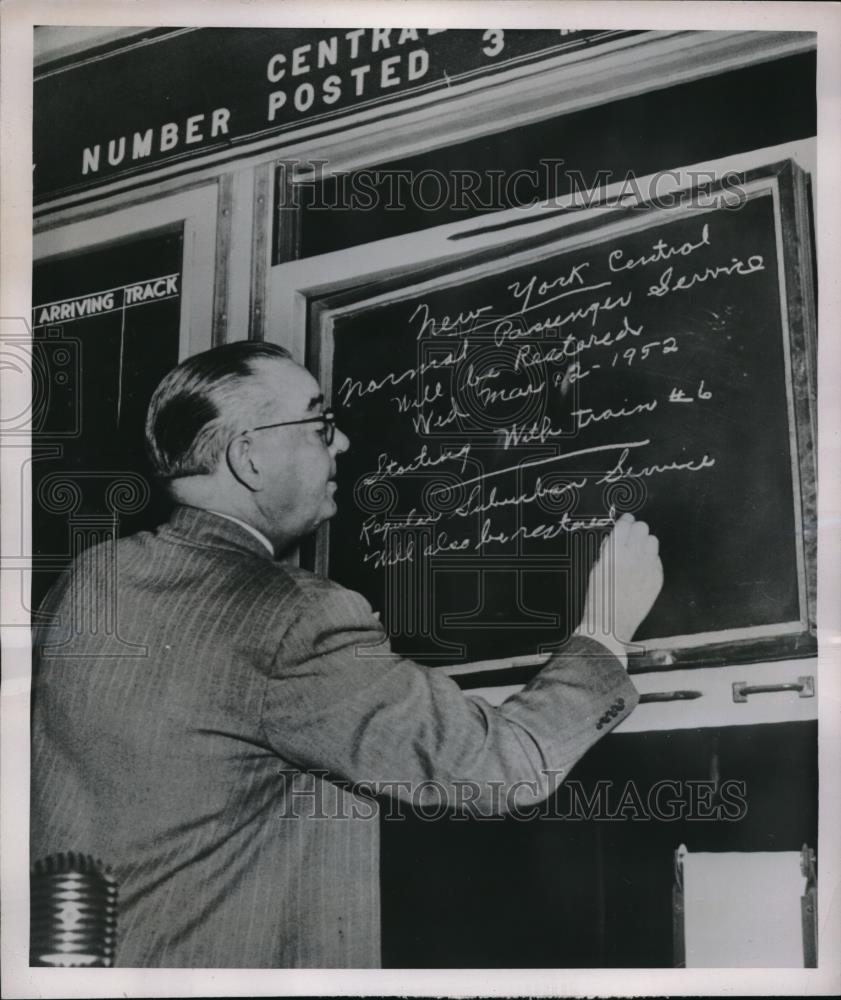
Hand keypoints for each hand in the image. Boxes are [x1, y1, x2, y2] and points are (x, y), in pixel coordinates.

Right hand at [579, 513, 662, 647]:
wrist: (610, 625)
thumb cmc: (599, 599)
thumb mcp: (596, 569)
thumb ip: (608, 551)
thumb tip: (616, 538)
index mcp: (613, 553)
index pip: (624, 525)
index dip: (626, 520)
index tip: (627, 520)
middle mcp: (632, 557)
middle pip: (642, 528)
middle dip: (636, 530)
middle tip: (632, 536)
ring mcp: (647, 568)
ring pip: (653, 541)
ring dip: (645, 543)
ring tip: (638, 552)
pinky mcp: (657, 579)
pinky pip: (657, 560)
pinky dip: (650, 560)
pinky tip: (642, 568)